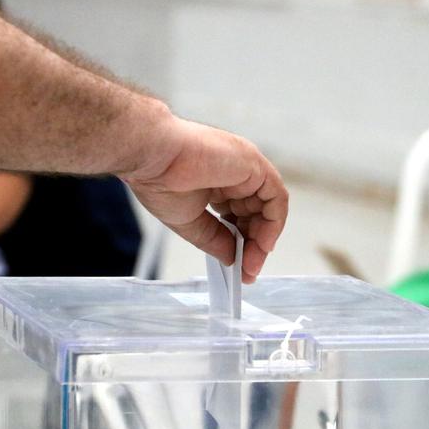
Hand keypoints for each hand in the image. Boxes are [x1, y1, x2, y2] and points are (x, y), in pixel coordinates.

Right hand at [125, 118, 287, 282]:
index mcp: (216, 180)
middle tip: (248, 271)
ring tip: (251, 263)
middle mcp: (235, 173)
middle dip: (254, 245)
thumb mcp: (190, 222)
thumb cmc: (159, 180)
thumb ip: (215, 240)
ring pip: (269, 207)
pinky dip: (273, 224)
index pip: (239, 214)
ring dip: (263, 239)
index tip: (240, 266)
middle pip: (256, 213)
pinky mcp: (255, 165)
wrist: (153, 158)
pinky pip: (276, 198)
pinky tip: (262, 245)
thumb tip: (231, 258)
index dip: (242, 241)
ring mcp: (246, 168)